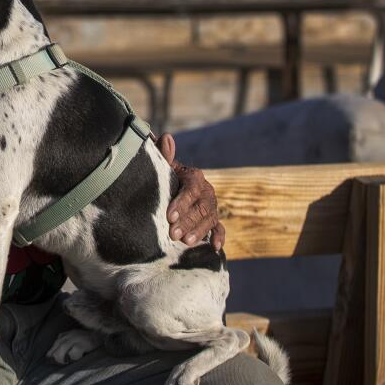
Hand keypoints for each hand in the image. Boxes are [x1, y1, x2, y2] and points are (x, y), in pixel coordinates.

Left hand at [161, 134, 224, 250]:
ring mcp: (211, 206)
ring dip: (199, 231)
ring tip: (186, 242)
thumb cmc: (166, 178)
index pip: (191, 189)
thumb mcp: (164, 168)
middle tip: (173, 234)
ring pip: (209, 218)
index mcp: (194, 177)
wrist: (173, 189)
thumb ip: (165, 156)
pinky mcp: (213, 219)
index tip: (169, 215)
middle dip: (188, 221)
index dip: (181, 203)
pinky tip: (214, 247)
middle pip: (201, 207)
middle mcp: (206, 191)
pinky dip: (219, 237)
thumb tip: (166, 137)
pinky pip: (219, 228)